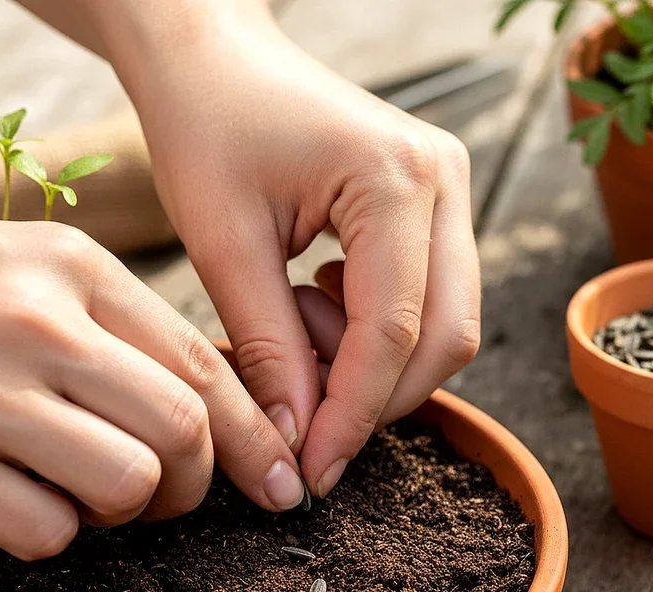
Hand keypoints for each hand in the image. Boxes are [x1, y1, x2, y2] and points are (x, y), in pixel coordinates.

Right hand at [0, 213, 303, 558]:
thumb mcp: (36, 274)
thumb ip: (128, 332)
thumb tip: (225, 403)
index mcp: (76, 269)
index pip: (207, 366)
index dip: (259, 435)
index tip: (282, 479)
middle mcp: (38, 326)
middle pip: (185, 431)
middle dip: (201, 482)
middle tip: (176, 493)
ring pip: (129, 484)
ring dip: (129, 509)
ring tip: (91, 491)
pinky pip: (47, 531)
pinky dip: (52, 531)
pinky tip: (18, 495)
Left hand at [103, 2, 480, 496]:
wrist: (212, 58)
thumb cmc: (205, 126)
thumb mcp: (225, 244)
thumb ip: (269, 348)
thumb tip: (299, 442)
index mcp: (396, 181)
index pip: (394, 332)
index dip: (353, 415)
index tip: (314, 472)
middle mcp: (444, 182)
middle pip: (444, 337)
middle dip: (374, 398)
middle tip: (302, 415)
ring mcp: (446, 191)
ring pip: (445, 325)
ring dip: (374, 363)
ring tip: (295, 329)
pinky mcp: (429, 206)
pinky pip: (428, 298)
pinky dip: (377, 332)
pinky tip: (316, 303)